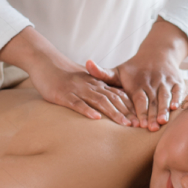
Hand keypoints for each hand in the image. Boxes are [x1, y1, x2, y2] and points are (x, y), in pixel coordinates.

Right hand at [0, 26, 138, 126]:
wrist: (45, 61)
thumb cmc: (64, 74)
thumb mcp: (85, 81)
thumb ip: (98, 91)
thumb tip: (112, 104)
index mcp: (97, 83)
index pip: (118, 95)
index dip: (131, 107)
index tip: (142, 119)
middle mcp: (91, 86)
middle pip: (113, 99)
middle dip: (128, 113)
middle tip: (139, 126)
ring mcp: (78, 90)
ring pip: (100, 101)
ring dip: (114, 113)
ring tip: (125, 124)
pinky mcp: (63, 95)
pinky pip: (77, 103)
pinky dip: (87, 110)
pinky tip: (96, 118)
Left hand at [86, 16, 187, 131]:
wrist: (157, 53)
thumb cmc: (134, 69)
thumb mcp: (118, 71)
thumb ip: (103, 73)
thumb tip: (87, 64)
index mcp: (137, 83)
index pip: (138, 99)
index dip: (138, 111)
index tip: (137, 124)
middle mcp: (151, 82)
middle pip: (151, 101)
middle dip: (151, 115)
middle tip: (150, 128)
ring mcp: (165, 82)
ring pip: (164, 97)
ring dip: (163, 109)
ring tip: (162, 122)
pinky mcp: (176, 82)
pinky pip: (178, 91)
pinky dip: (177, 99)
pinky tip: (174, 109)